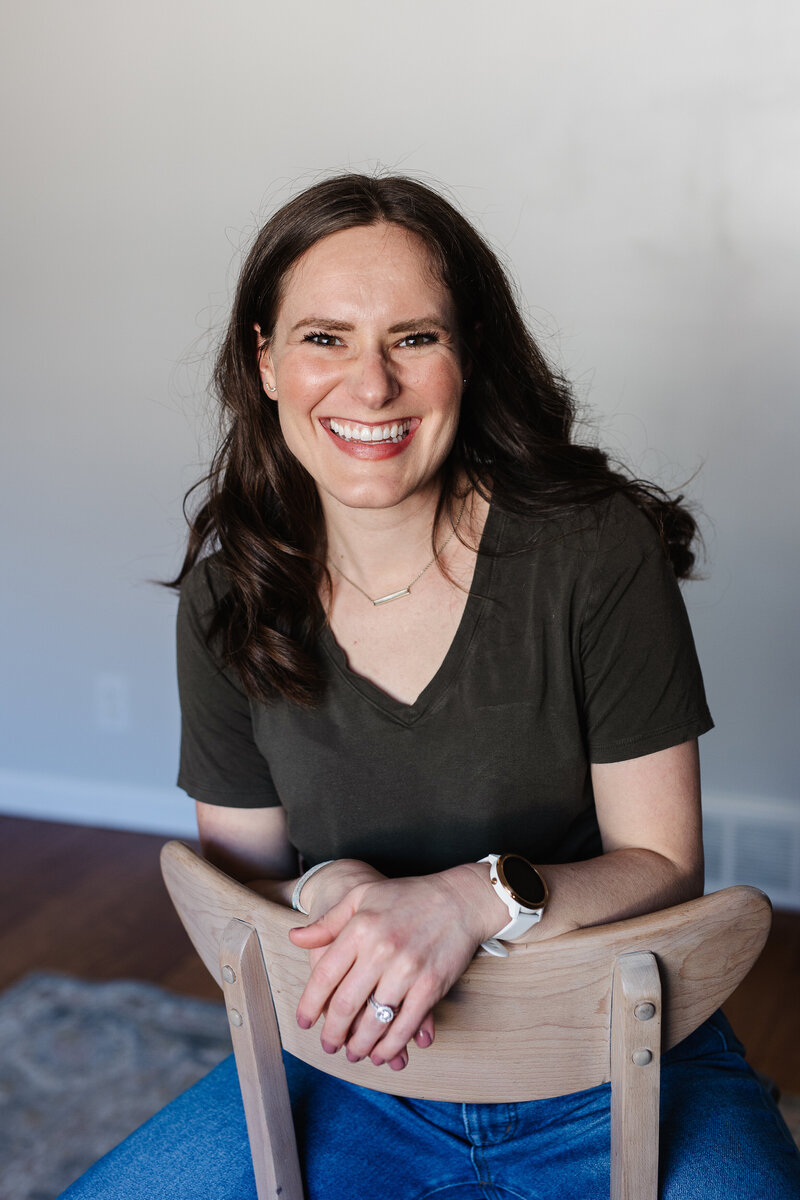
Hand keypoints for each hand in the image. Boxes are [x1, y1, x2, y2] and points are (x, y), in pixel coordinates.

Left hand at [289, 867, 493, 1069]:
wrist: (459, 899)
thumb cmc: (406, 896)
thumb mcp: (362, 897)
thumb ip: (328, 922)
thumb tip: (296, 938)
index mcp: (359, 928)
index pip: (324, 976)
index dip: (310, 1004)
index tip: (304, 1021)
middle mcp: (380, 950)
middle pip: (345, 1004)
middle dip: (332, 1033)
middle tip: (328, 1045)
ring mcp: (407, 969)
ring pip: (374, 1021)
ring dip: (360, 1046)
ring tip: (353, 1054)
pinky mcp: (431, 986)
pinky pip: (405, 1025)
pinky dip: (391, 1046)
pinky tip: (382, 1054)